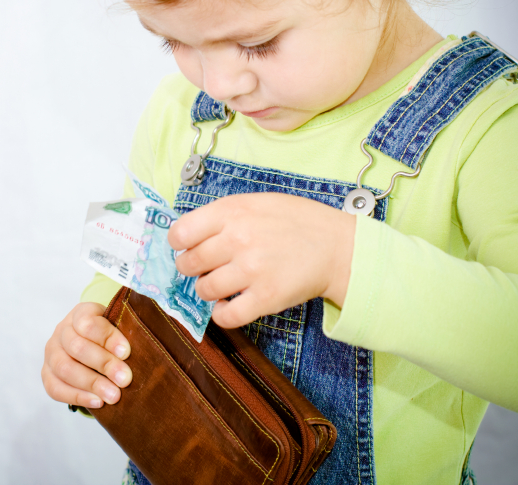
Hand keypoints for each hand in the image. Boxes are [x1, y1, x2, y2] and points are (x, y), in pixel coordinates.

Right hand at [42, 302, 132, 408]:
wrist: (95, 346)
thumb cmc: (112, 337)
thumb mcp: (120, 326)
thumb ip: (130, 332)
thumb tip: (147, 348)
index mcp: (80, 313)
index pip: (88, 322)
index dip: (107, 337)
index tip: (127, 353)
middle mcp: (62, 331)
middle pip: (76, 347)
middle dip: (103, 364)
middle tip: (125, 379)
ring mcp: (52, 353)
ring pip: (64, 368)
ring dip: (91, 383)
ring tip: (114, 396)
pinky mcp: (47, 374)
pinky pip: (55, 388)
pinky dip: (77, 396)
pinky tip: (98, 402)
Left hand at [168, 192, 355, 328]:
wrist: (339, 246)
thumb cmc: (296, 222)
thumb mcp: (256, 203)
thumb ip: (222, 216)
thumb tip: (186, 235)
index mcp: (233, 212)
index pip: (180, 233)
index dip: (179, 243)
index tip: (185, 247)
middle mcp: (238, 239)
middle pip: (188, 264)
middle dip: (191, 268)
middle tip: (205, 267)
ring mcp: (251, 270)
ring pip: (203, 290)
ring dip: (207, 290)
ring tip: (222, 284)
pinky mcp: (265, 298)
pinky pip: (225, 316)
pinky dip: (221, 314)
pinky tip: (229, 304)